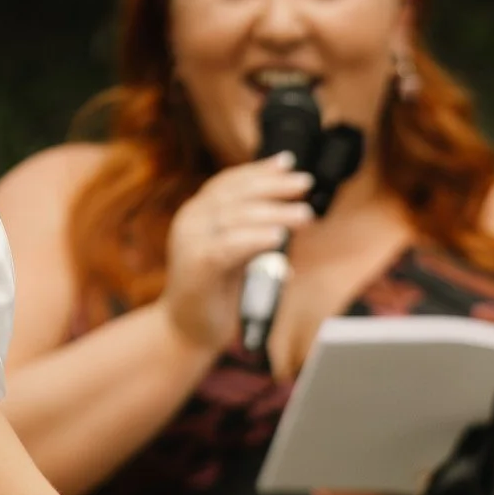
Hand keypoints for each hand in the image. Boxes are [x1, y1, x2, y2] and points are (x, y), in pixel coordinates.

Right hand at [163, 156, 314, 354]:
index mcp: (199, 213)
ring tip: (305, 214)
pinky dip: (256, 239)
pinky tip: (278, 237)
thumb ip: (254, 234)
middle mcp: (191, 220)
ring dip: (275, 213)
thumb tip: (289, 216)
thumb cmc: (215, 295)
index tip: (289, 162)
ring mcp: (190, 240)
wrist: (187, 332)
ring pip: (237, 217)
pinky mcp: (196, 265)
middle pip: (236, 194)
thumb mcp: (238, 257)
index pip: (231, 183)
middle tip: (306, 183)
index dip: (260, 170)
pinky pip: (230, 246)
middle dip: (274, 186)